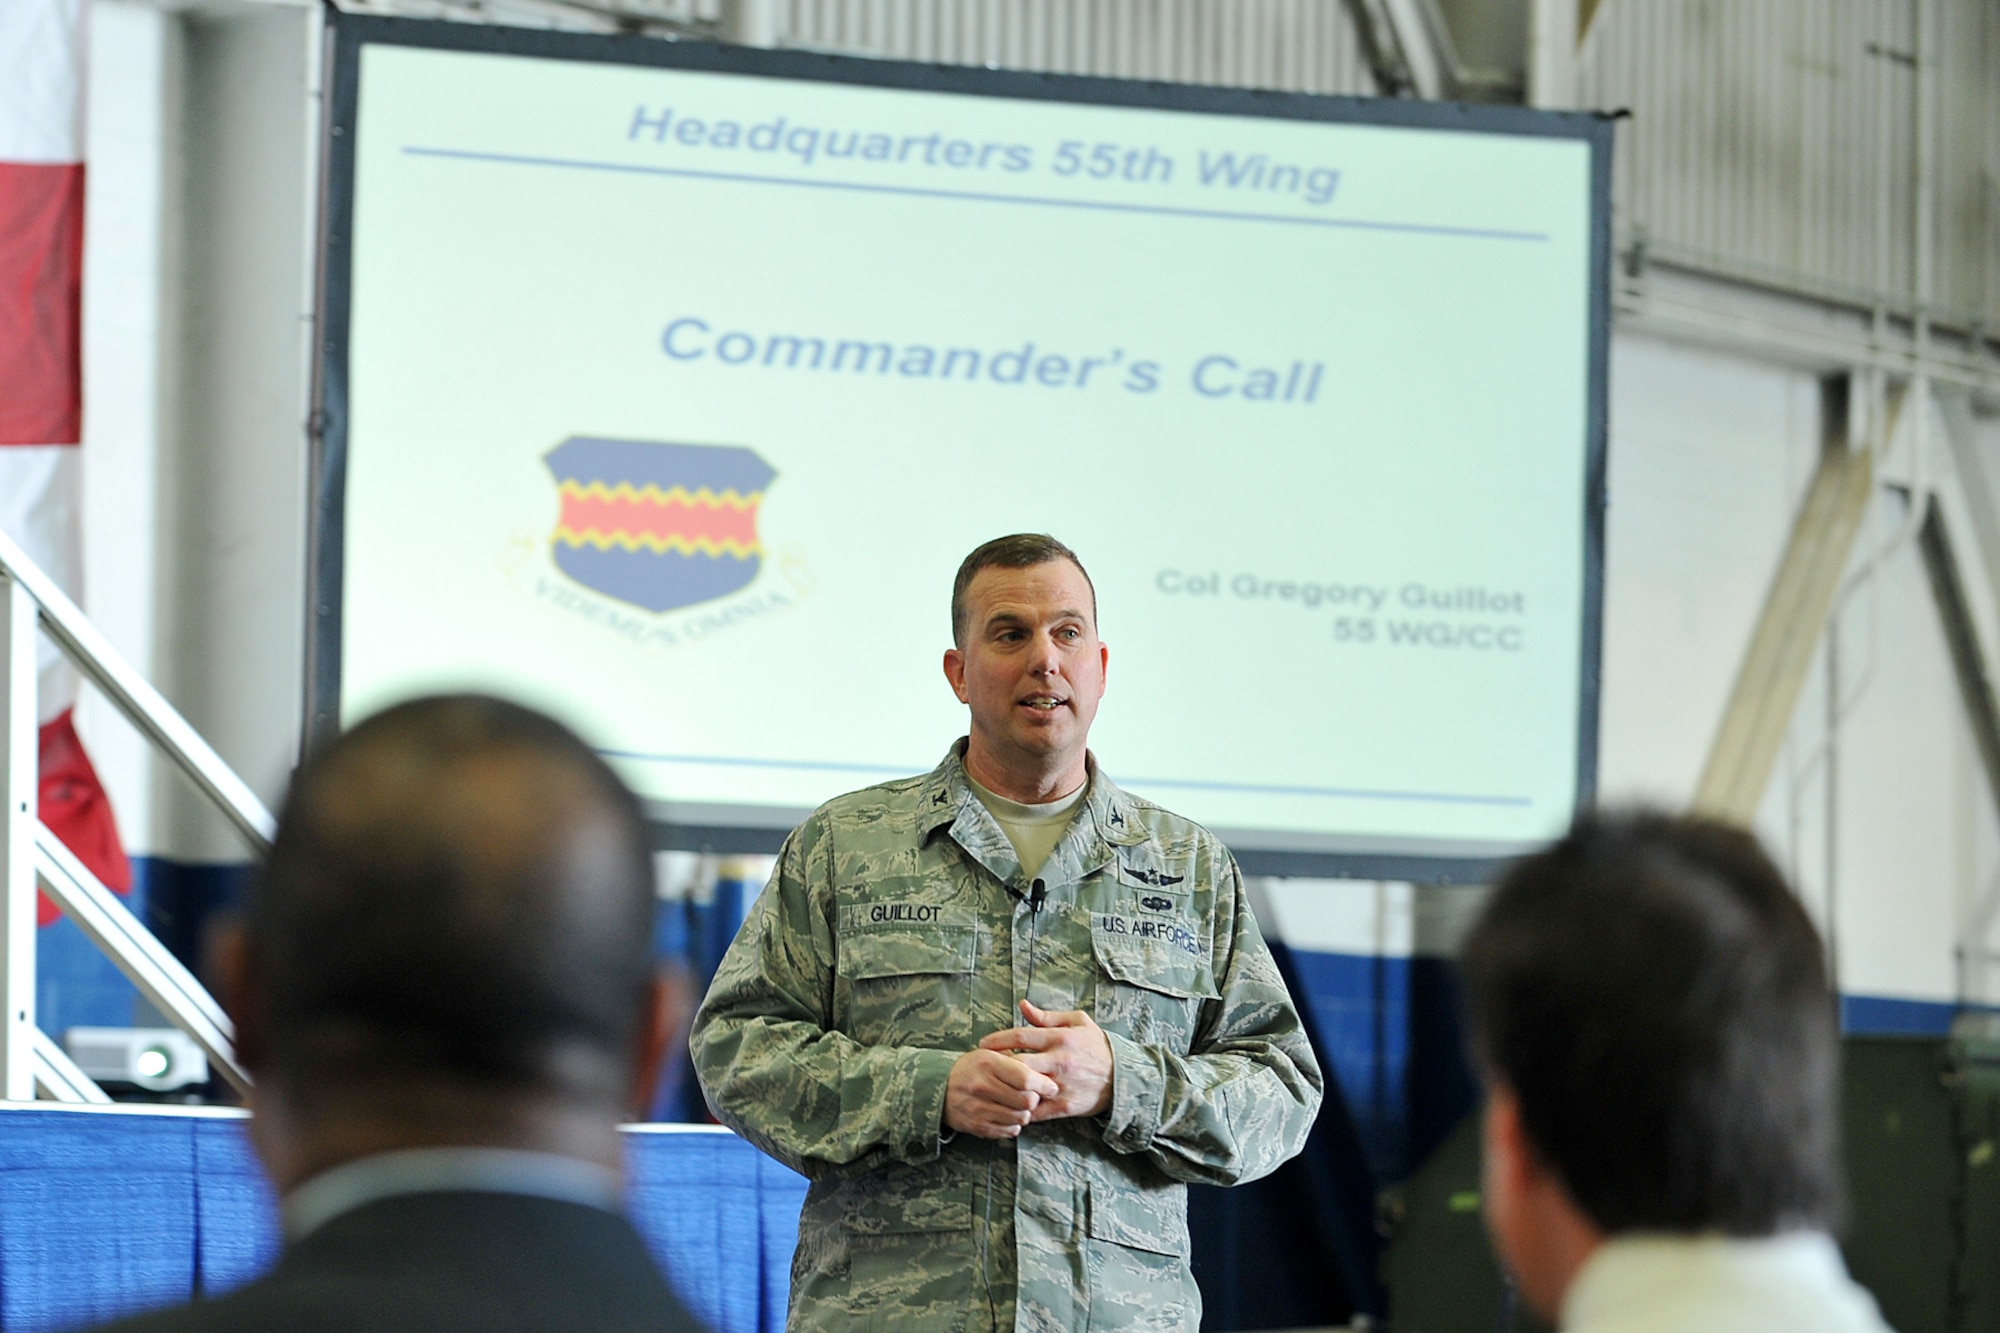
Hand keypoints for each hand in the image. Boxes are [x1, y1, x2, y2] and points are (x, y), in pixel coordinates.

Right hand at [945, 1048, 1059, 1138]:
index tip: (1050, 1087)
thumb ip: (1016, 1060)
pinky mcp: (976, 1125)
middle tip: (1033, 1097)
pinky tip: (1008, 1116)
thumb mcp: (990, 1054)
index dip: (1043, 1084)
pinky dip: (1013, 1125)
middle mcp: (982, 1086)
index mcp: (988, 1063)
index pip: (1026, 1078)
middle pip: (1026, 1101)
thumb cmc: (971, 1068)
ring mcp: (978, 1108)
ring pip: (1019, 1118)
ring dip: (1025, 1114)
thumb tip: (1046, 1073)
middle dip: (1035, 1101)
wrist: (938, 1087)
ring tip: (1019, 1107)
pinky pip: (1008, 1131)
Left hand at [977, 1000, 1113, 1120]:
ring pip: (1026, 1089)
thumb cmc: (1096, 1046)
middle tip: (984, 1067)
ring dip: (1007, 1089)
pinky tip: (1010, 1105)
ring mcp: (1062, 1085)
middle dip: (998, 1066)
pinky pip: (1037, 1111)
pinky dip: (1021, 1109)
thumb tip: (1022, 1005)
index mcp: (1061, 1038)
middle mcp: (1060, 1062)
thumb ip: (1047, 1016)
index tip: (983, 1044)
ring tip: (994, 1086)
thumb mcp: (1077, 1022)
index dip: (998, 1040)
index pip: (1021, 1036)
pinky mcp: (1065, 1106)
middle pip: (1019, 1064)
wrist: (1123, 1076)